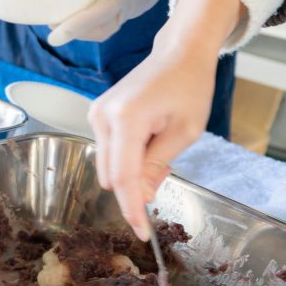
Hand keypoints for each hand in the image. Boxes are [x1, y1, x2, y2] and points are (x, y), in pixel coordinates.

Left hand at [48, 0, 197, 45]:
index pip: (102, 11)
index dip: (78, 25)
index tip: (55, 35)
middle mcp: (133, 4)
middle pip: (101, 29)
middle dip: (75, 32)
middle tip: (50, 24)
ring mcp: (134, 10)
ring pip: (105, 29)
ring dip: (82, 30)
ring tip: (58, 21)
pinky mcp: (131, 10)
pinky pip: (109, 22)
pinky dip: (91, 23)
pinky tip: (76, 14)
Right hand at [89, 0, 244, 239]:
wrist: (178, 53)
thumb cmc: (189, 86)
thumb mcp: (183, 133)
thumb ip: (158, 166)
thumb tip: (142, 196)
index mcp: (126, 120)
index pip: (122, 177)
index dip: (131, 208)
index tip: (140, 232)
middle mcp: (102, 117)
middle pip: (110, 174)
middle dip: (133, 188)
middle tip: (164, 177)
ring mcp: (96, 115)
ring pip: (107, 165)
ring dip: (130, 171)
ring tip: (160, 151)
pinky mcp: (97, 115)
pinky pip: (107, 150)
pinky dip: (126, 158)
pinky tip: (148, 143)